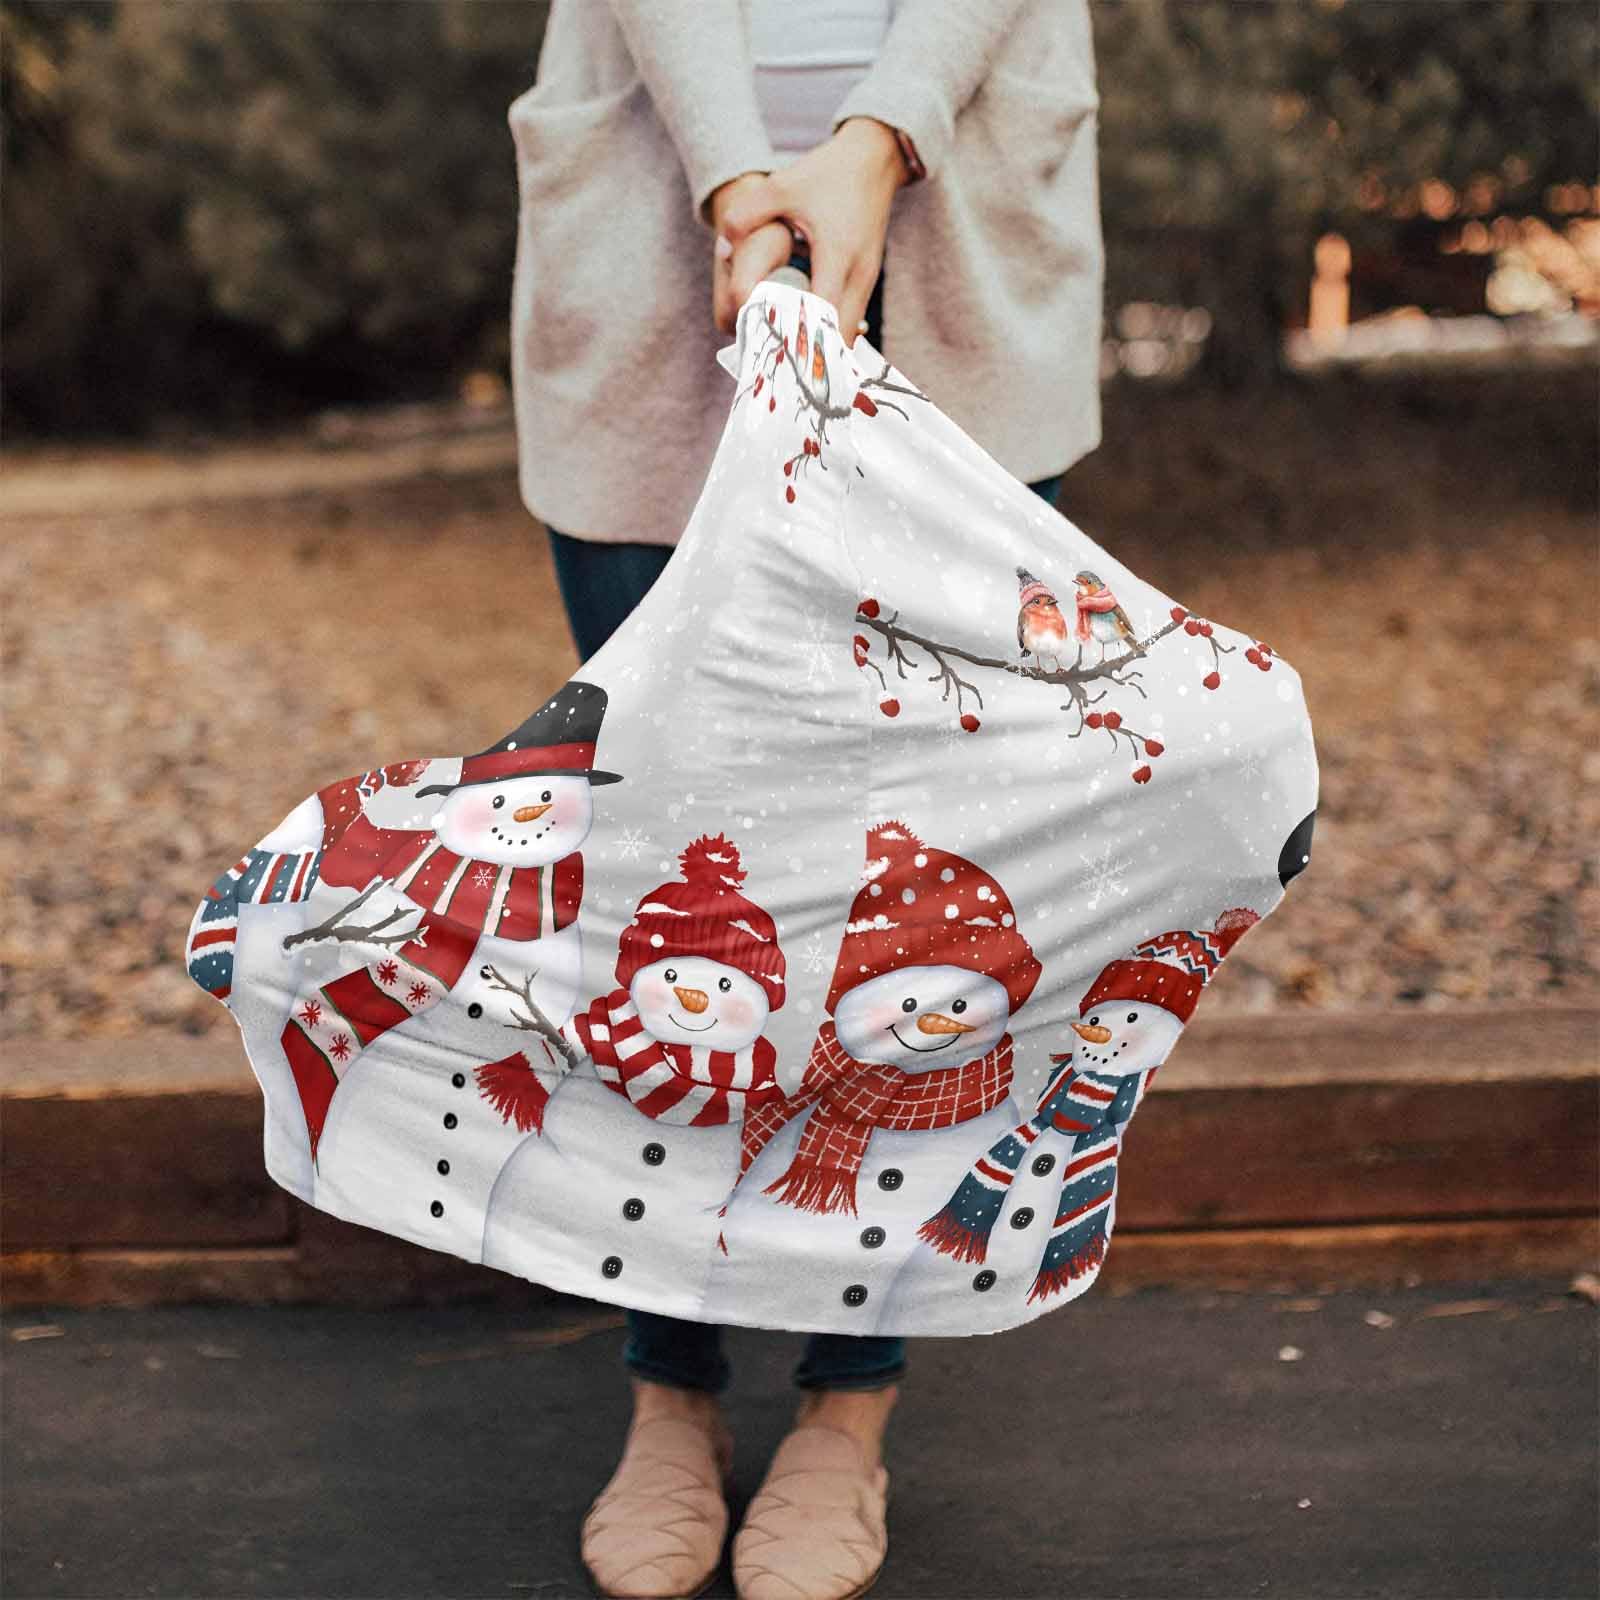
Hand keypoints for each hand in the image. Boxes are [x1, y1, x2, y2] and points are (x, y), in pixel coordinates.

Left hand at [714, 118, 908, 346]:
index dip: (800, 341)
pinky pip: (849, 319)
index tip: (775, 357)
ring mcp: (867, 280)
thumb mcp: (782, 187)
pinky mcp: (867, 280)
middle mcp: (858, 275)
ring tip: (788, 357)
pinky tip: (804, 335)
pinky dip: (829, 332)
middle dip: (811, 357)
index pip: (822, 317)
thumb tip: (722, 248)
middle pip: (839, 338)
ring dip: (821, 347)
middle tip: (778, 367)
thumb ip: (746, 214)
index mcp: (837, 255)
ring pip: (846, 333)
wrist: (874, 159)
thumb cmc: (828, 173)